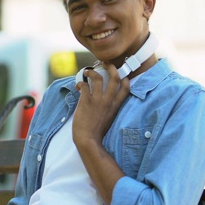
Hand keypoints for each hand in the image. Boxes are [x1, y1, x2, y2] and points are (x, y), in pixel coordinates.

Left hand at [72, 62, 128, 204]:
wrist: (88, 140)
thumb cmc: (97, 133)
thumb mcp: (108, 119)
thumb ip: (108, 109)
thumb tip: (104, 102)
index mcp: (115, 106)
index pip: (126, 89)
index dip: (125, 78)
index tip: (121, 74)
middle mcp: (108, 102)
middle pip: (115, 79)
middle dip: (111, 68)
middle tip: (106, 64)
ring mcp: (97, 101)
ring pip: (98, 78)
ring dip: (92, 72)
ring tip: (87, 72)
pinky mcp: (85, 102)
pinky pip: (84, 86)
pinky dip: (80, 83)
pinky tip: (78, 85)